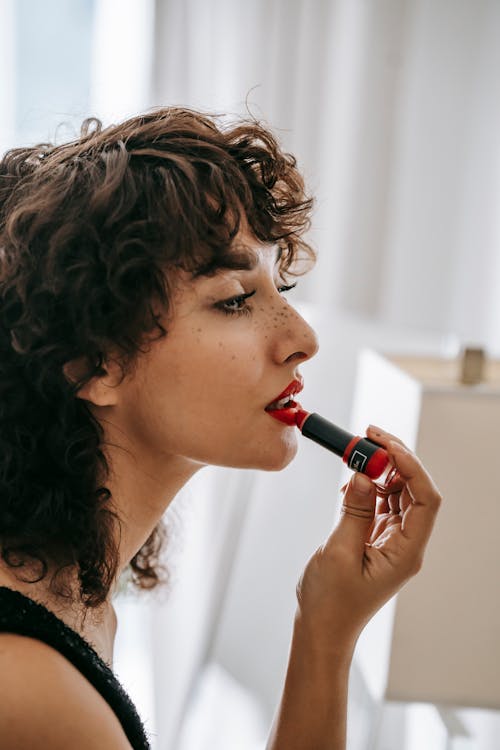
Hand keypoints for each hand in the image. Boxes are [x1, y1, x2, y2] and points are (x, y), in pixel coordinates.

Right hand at [295, 426, 441, 649]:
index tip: (386, 445)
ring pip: (398, 493)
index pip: (426, 499)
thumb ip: (355, 509)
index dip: (412, 466)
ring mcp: (392, 540)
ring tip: (357, 452)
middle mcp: (406, 544)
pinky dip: (368, 486)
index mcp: (407, 552)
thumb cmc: (331, 602)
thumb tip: (366, 474)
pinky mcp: (376, 538)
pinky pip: (381, 503)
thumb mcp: (339, 551)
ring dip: (381, 470)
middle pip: (414, 491)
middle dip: (395, 460)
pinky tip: (351, 479)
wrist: (321, 629)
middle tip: (369, 436)